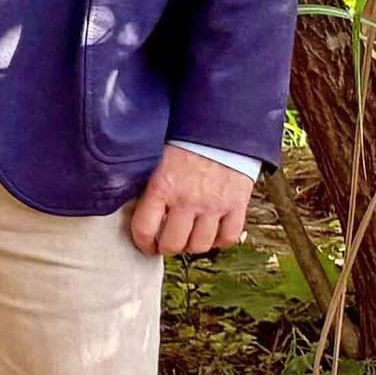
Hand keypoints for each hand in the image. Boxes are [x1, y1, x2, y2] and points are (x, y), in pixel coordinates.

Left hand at [126, 148, 252, 256]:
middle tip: (166, 243)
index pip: (144, 229)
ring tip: (188, 238)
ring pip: (200, 245)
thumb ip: (150, 185)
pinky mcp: (237, 205)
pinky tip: (212, 234)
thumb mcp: (158, 159)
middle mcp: (188, 200)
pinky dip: (219, 241)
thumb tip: (138, 208)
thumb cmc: (186, 140)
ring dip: (191, 246)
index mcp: (162, 186)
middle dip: (166, 247)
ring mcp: (214, 205)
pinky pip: (228, 238)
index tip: (145, 244)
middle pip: (173, 244)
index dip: (142, 242)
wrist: (223, 127)